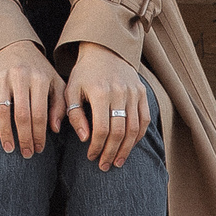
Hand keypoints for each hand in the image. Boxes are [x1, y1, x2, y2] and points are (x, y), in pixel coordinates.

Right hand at [0, 40, 64, 158]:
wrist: (13, 43)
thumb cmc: (37, 68)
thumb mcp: (54, 81)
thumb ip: (59, 104)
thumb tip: (54, 129)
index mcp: (40, 78)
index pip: (39, 114)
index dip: (39, 135)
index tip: (38, 149)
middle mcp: (20, 76)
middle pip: (21, 115)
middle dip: (24, 138)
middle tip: (26, 154)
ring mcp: (2, 77)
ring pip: (2, 111)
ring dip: (5, 133)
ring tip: (9, 148)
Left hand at [62, 41, 149, 170]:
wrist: (104, 50)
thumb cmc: (84, 73)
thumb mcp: (71, 90)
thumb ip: (75, 115)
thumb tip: (85, 138)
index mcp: (100, 92)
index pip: (102, 129)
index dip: (96, 147)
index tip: (90, 157)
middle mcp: (119, 92)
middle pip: (119, 132)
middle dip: (111, 153)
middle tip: (104, 166)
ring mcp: (133, 92)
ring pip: (134, 129)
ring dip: (126, 149)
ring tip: (117, 161)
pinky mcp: (142, 92)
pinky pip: (144, 120)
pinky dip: (138, 136)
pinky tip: (129, 146)